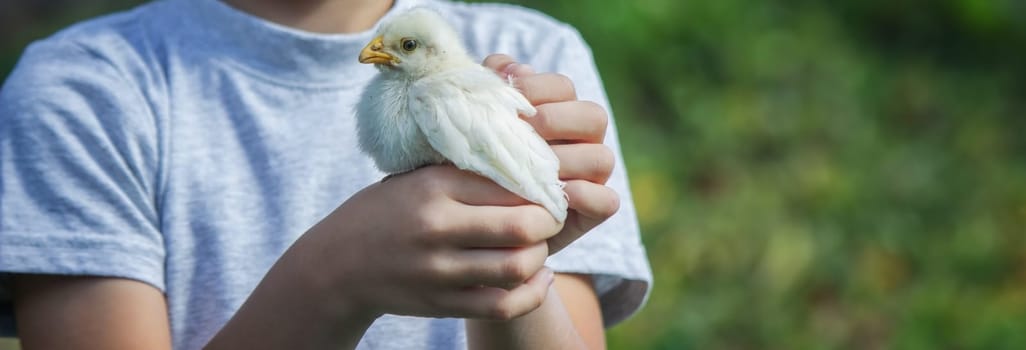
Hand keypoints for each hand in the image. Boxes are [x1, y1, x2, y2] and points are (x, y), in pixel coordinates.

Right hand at [291, 166, 559, 321]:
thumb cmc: (388, 211)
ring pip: (517, 267)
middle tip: (552, 216)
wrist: (337, 265)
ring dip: (541, 256)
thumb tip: (530, 157)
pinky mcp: (441, 303)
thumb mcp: (418, 178)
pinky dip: (532, 293)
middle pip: (521, 226)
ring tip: (540, 246)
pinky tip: (538, 277)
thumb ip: (465, 170)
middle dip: (549, 221)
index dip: (541, 184)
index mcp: (433, 186)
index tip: (549, 184)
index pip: (508, 180)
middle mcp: (436, 227)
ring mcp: (438, 270)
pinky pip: (504, 305)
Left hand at [483, 54, 619, 254]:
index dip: (539, 88)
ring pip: (602, 158)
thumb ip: (488, 91)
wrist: (466, 223)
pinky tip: (559, 194)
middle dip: (557, 119)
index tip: (508, 100)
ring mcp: (589, 177)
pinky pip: (608, 201)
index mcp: (556, 113)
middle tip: (522, 132)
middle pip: (593, 116)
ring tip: (534, 167)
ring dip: (570, 159)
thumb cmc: (468, 167)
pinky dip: (588, 196)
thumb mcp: (470, 127)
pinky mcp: (589, 213)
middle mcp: (579, 142)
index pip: (563, 88)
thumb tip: (509, 67)